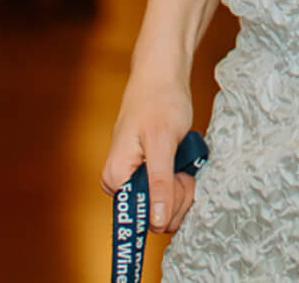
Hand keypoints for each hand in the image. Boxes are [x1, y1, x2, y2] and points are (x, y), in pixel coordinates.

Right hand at [100, 74, 196, 234]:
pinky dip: (181, 178)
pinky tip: (182, 159)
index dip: (168, 203)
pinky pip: (168, 190)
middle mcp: (121, 182)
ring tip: (181, 156)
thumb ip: (160, 184)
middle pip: (157, 213)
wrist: (162, 74)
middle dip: (178, 193)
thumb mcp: (163, 143)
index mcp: (116, 179)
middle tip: (182, 163)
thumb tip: (156, 223)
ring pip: (166, 204)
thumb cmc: (159, 100)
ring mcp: (135, 177)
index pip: (144, 217)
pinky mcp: (148, 172)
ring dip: (182, 185)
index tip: (178, 178)